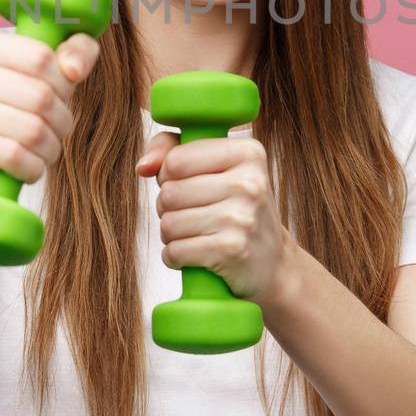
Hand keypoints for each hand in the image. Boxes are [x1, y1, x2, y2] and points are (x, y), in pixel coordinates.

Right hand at [0, 27, 100, 186]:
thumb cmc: (14, 108)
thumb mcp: (48, 72)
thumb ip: (76, 50)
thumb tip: (74, 70)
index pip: (40, 58)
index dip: (64, 84)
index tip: (62, 97)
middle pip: (38, 95)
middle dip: (61, 120)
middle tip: (58, 131)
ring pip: (29, 129)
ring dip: (50, 148)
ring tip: (46, 150)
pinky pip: (11, 156)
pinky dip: (32, 168)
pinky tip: (29, 168)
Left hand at [137, 132, 296, 303]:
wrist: (273, 264)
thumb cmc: (234, 209)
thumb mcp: (215, 169)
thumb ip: (172, 150)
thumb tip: (143, 167)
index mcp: (248, 153)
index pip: (176, 159)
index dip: (169, 175)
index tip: (188, 185)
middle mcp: (249, 182)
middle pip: (169, 193)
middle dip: (168, 209)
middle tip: (192, 215)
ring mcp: (243, 217)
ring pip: (168, 223)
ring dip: (171, 235)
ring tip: (194, 235)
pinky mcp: (233, 250)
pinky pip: (175, 251)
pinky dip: (175, 257)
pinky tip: (195, 256)